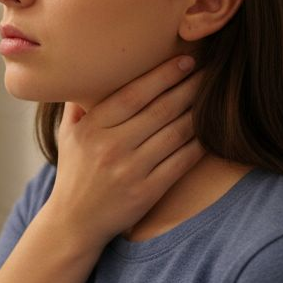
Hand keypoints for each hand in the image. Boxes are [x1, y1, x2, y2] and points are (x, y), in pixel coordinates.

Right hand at [44, 54, 205, 247]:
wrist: (75, 223)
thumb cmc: (75, 172)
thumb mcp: (68, 134)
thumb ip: (80, 102)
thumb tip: (92, 67)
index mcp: (92, 128)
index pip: (133, 94)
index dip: (163, 75)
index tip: (185, 60)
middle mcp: (110, 147)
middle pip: (160, 110)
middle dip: (189, 86)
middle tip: (210, 70)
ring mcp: (130, 171)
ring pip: (175, 133)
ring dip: (199, 111)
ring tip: (215, 96)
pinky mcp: (147, 192)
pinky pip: (181, 162)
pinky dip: (199, 144)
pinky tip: (211, 131)